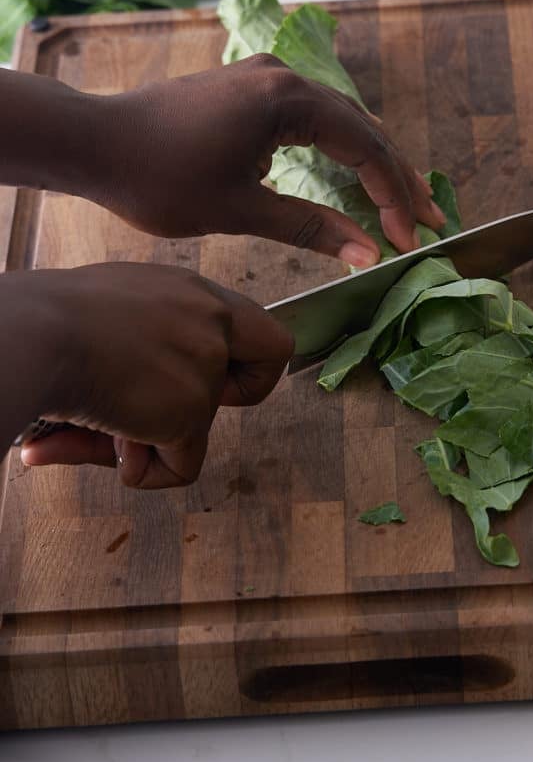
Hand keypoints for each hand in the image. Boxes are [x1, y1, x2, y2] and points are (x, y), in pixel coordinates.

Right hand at [17, 263, 292, 487]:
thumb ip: (141, 346)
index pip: (255, 322)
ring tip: (91, 421)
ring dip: (145, 438)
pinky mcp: (190, 412)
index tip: (204, 376)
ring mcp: (205, 366)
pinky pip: (180, 466)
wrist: (35, 335)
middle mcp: (209, 321)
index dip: (238, 360)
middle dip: (234, 395)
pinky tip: (103, 442)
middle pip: (269, 362)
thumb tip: (127, 401)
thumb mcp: (110, 313)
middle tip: (175, 402)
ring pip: (195, 428)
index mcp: (189, 292)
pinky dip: (143, 469)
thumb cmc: (48, 318)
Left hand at [90, 55, 445, 265]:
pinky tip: (348, 175)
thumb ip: (311, 227)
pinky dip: (336, 150)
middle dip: (395, 179)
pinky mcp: (248, 89)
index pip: (365, 150)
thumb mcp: (242, 210)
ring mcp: (264, 77)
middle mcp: (283, 76)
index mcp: (288, 99)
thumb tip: (369, 253)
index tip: (410, 239)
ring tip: (401, 202)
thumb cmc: (161, 179)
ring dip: (368, 163)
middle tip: (429, 219)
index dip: (394, 198)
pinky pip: (310, 118)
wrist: (95, 144)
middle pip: (361, 130)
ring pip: (338, 122)